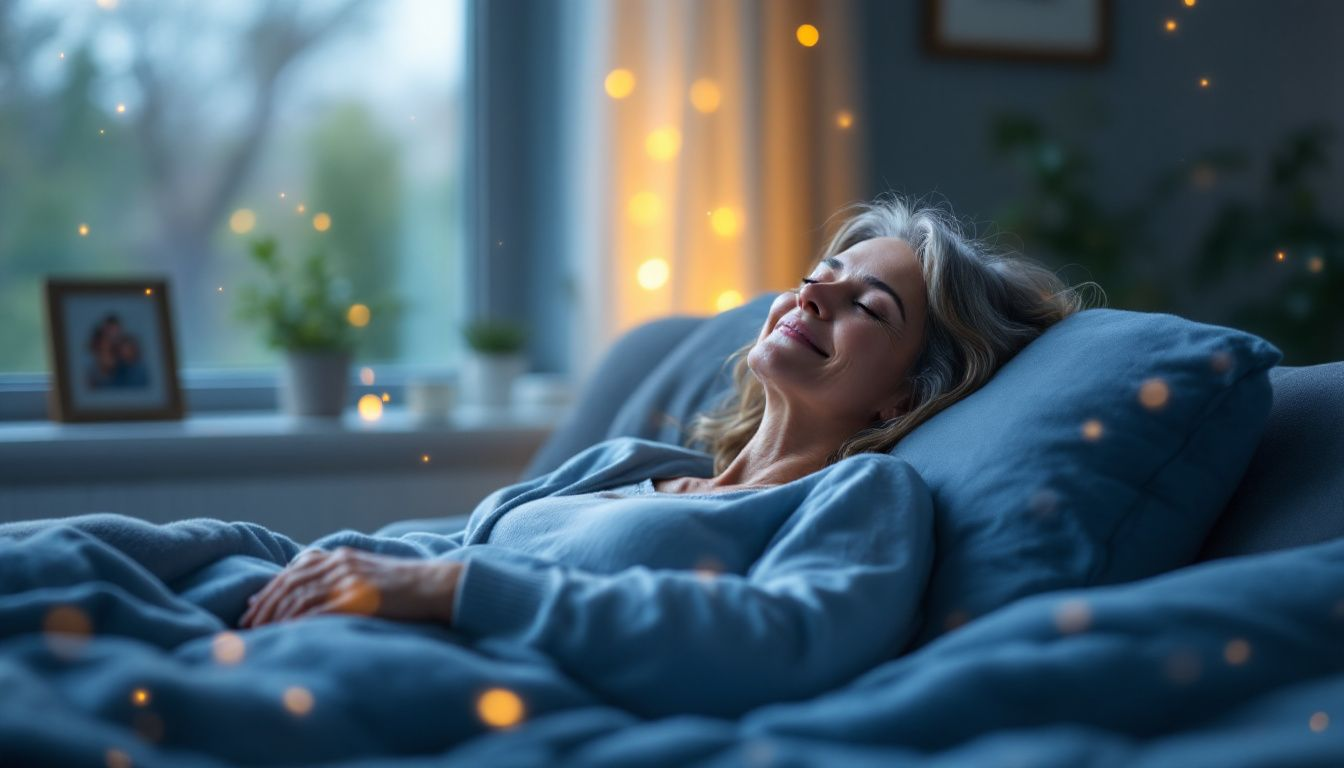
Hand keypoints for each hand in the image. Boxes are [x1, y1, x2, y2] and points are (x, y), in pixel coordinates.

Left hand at [239, 547, 461, 628]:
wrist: (434, 585)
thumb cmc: (403, 587)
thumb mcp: (367, 573)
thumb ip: (340, 578)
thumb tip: (310, 596)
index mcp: (340, 556)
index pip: (293, 571)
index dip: (268, 590)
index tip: (251, 609)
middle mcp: (340, 563)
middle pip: (290, 582)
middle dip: (265, 605)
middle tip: (248, 625)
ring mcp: (349, 579)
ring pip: (299, 596)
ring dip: (275, 615)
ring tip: (261, 632)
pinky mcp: (358, 596)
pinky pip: (319, 609)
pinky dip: (297, 622)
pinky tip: (286, 633)